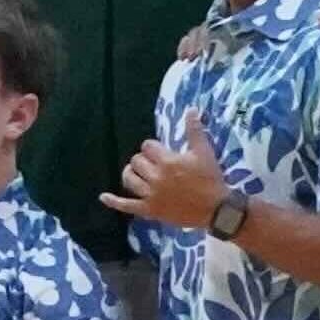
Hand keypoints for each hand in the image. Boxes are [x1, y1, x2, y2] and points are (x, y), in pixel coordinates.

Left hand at [107, 135, 231, 231]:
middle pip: (136, 161)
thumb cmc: (210, 179)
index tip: (161, 152)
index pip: (147, 146)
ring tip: (135, 172)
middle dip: (143, 159)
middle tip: (154, 163)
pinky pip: (127, 206)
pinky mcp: (149, 210)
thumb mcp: (204, 152)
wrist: (215, 209)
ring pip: (129, 179)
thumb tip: (191, 109)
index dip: (153, 147)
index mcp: (167, 161)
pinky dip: (114, 202)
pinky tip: (103, 197)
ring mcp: (150, 195)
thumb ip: (195, 130)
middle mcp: (155, 177)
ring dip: (130, 173)